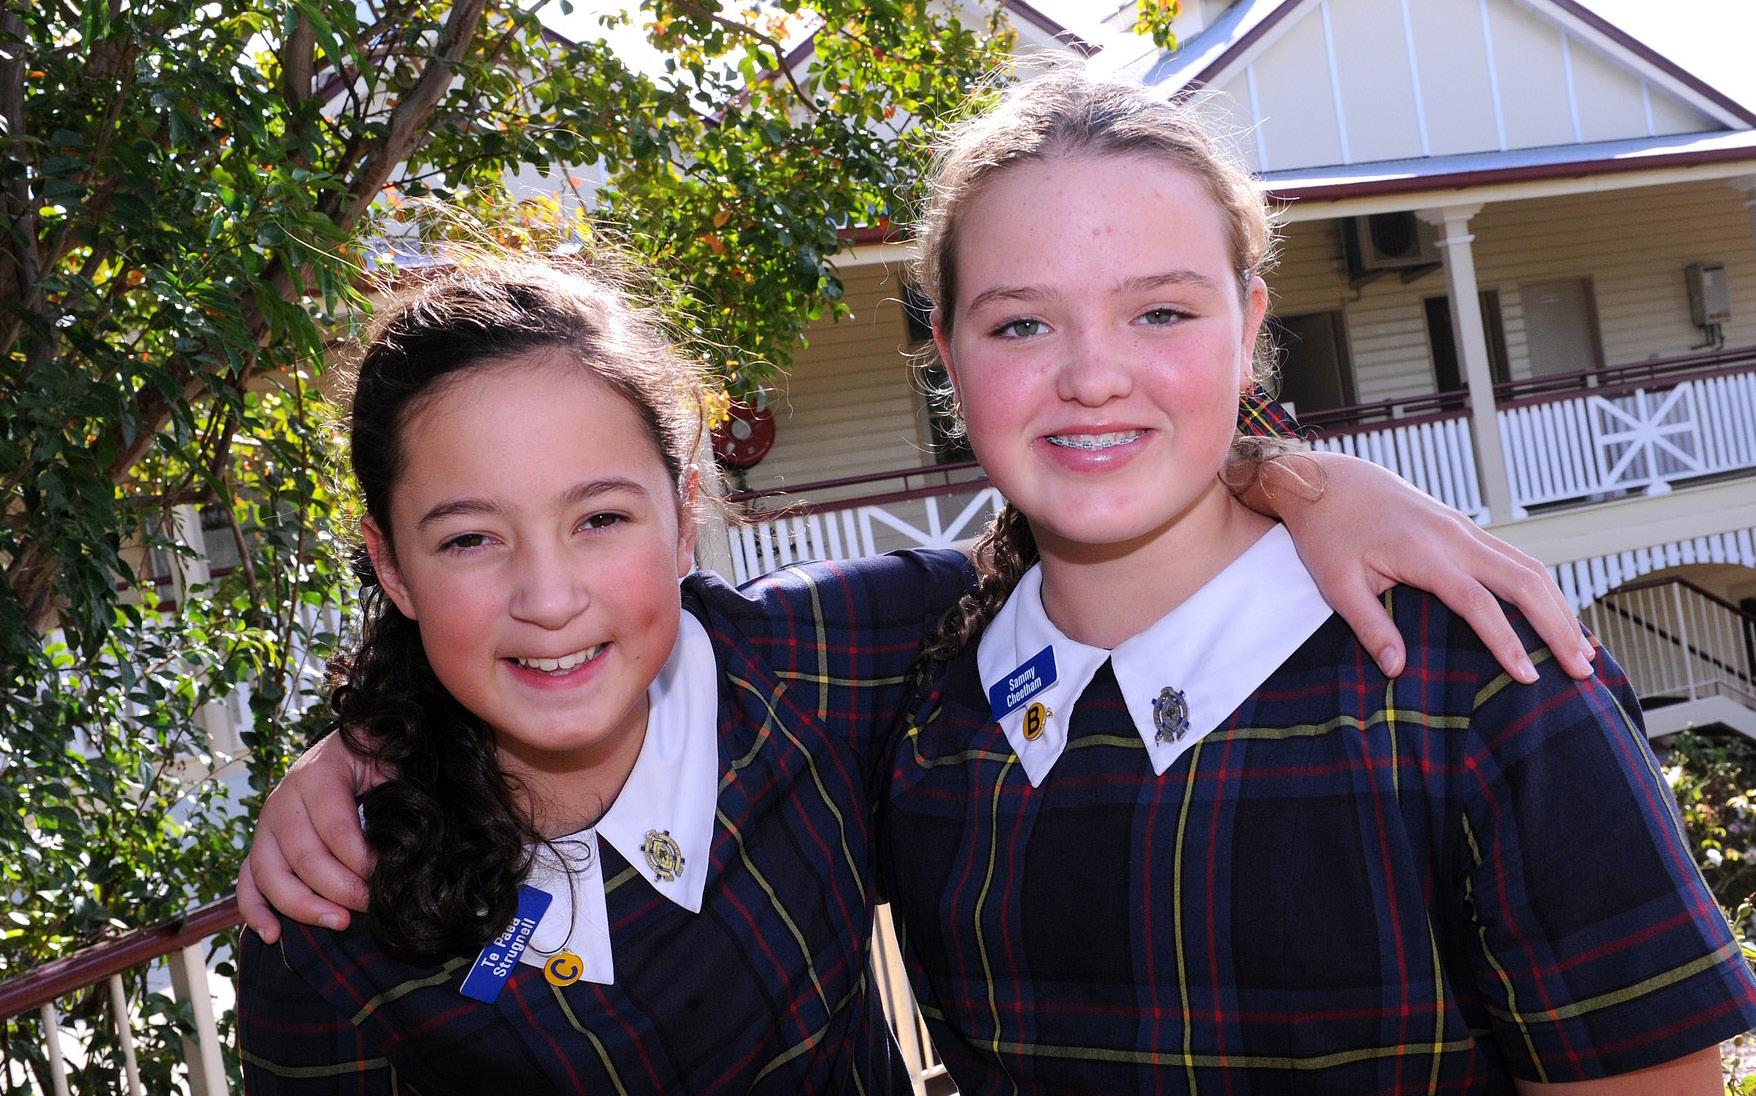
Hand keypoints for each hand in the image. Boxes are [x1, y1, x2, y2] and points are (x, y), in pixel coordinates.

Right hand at [237, 732, 381, 941]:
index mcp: (318, 777)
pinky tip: (273, 934)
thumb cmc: (371, 761)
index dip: (361, 861)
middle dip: (340, 890)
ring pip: (271, 875)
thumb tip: (405, 841)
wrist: (342, 748)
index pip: (336, 830)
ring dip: (304, 906)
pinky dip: (254, 911)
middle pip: (304, 858)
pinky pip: (246, 882)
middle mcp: (284, 801)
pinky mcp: (259, 846)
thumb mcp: (386, 764)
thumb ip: (393, 794)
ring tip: (338, 923)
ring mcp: (266, 825)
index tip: (386, 881)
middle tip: (370, 906)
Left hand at [1250, 451, 1594, 682]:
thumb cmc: (1328, 534)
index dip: (1506, 641)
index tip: (1528, 677)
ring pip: (1530, 567)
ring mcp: (1465, 529)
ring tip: (1581, 652)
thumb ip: (1370, 627)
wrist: (1329, 481)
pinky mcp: (1466, 529)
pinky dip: (1543, 590)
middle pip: (1525, 580)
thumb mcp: (1336, 585)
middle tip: (1581, 671)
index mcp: (1423, 552)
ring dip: (1560, 608)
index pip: (1478, 602)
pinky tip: (1556, 618)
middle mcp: (1455, 536)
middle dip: (1558, 626)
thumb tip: (1397, 671)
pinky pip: (1517, 559)